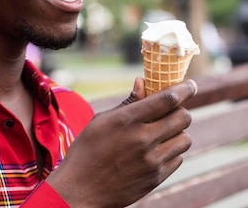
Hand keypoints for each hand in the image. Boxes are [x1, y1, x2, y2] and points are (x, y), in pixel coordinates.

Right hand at [45, 78, 196, 207]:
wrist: (81, 189)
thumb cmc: (87, 150)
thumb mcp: (101, 121)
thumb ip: (127, 103)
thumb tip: (142, 82)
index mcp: (126, 120)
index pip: (167, 99)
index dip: (184, 89)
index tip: (190, 85)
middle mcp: (142, 139)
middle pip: (183, 117)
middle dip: (180, 110)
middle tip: (170, 111)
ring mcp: (152, 161)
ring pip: (185, 138)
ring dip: (177, 132)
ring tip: (161, 132)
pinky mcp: (156, 178)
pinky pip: (178, 158)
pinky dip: (171, 151)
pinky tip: (155, 150)